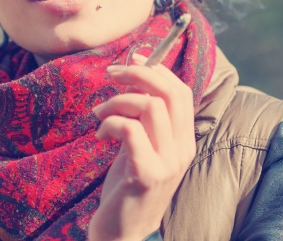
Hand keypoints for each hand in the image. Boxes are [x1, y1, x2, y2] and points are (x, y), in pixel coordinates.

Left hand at [88, 54, 196, 240]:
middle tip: (111, 74)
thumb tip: (133, 78)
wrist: (124, 231)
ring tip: (98, 115)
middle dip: (138, 73)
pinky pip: (130, 130)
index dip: (157, 69)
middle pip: (170, 92)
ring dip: (117, 101)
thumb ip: (142, 116)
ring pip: (149, 106)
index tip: (132, 58)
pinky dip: (110, 123)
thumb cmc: (128, 183)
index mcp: (184, 139)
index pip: (181, 91)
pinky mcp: (148, 174)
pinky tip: (100, 135)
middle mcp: (183, 148)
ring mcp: (169, 162)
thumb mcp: (140, 143)